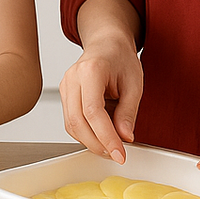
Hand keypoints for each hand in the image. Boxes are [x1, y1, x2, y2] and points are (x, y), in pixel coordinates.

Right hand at [59, 38, 142, 163]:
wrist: (106, 44)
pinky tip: (101, 135)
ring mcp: (65, 86)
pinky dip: (86, 133)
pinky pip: (71, 121)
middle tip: (117, 154)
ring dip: (91, 141)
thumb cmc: (120, 59)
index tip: (120, 154)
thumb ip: (128, 112)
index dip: (106, 137)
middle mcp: (72, 78)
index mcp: (91, 71)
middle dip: (97, 144)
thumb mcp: (134, 84)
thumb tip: (124, 137)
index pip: (93, 112)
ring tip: (112, 145)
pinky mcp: (65, 95)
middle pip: (77, 121)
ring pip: (71, 124)